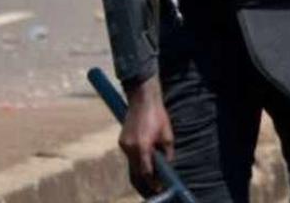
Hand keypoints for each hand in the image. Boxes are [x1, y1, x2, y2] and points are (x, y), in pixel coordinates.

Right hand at [119, 79, 173, 197]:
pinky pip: (129, 156)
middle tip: (154, 189)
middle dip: (144, 182)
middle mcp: (130, 148)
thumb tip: (168, 167)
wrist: (142, 100)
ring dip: (140, 171)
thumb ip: (167, 153)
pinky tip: (144, 162)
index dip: (152, 182)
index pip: (146, 171)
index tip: (158, 188)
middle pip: (136, 172)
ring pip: (131, 165)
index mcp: (142, 146)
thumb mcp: (168, 135)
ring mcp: (124, 145)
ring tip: (150, 178)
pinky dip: (136, 161)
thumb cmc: (158, 116)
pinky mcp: (121, 141)